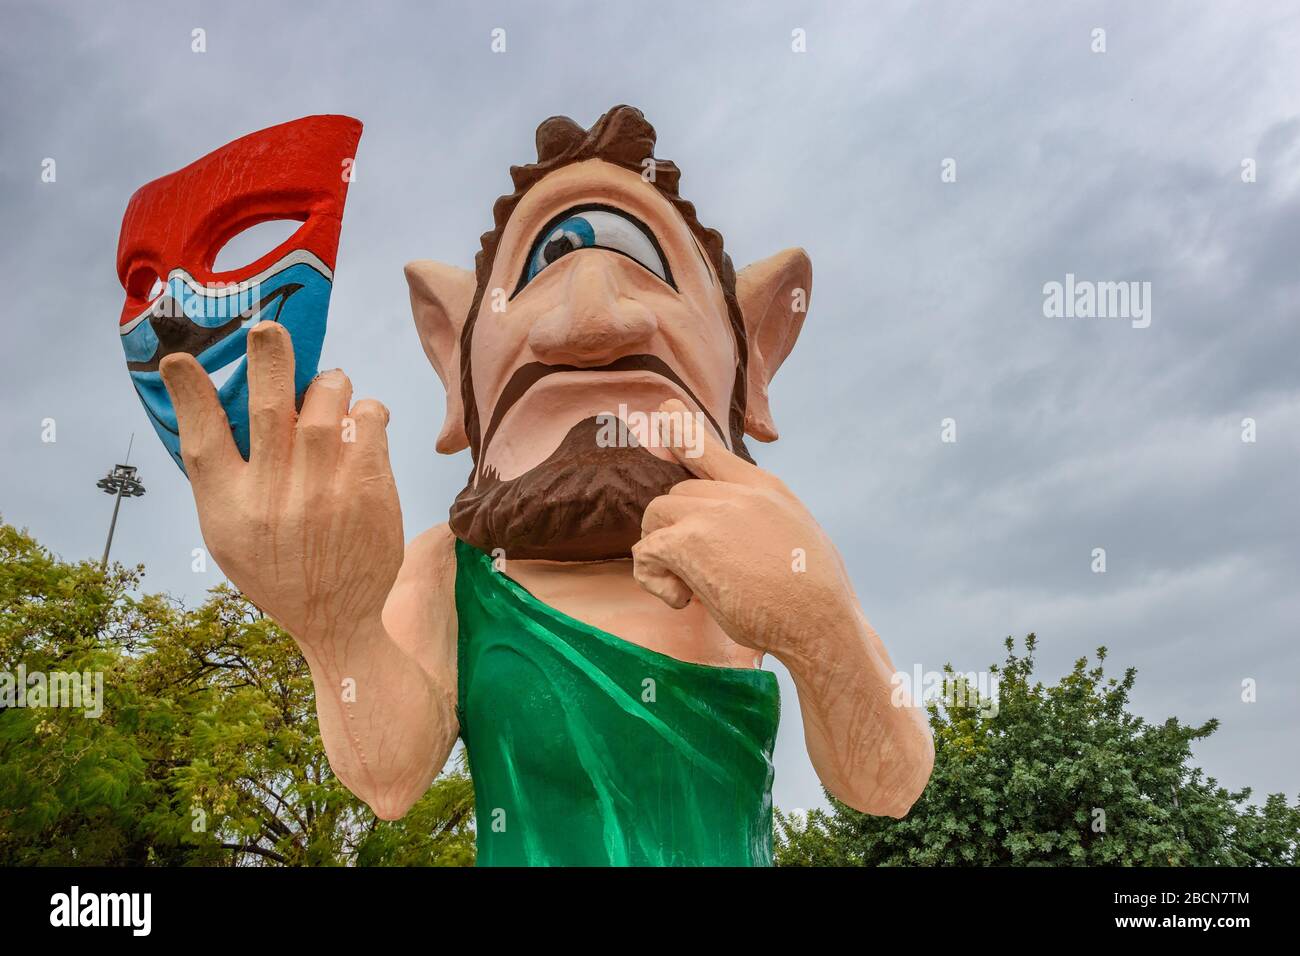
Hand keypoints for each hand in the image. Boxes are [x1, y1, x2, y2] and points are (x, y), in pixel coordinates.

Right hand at [160, 322, 403, 644]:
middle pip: (268, 407)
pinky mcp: (370, 487)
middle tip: (270, 329)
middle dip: (268, 358)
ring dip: (328, 383)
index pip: (201, 438)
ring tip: (328, 388)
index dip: (188, 394)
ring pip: (327, 403)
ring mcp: (326, 488)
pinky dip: (365, 409)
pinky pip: (369, 420)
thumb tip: (208, 408)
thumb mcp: (229, 534)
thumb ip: (221, 478)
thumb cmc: (277, 568)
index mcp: (230, 504)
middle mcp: (276, 492)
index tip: (179, 359)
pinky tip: (360, 418)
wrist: (338, 617)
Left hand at [632, 399, 857, 656]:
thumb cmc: (814, 594)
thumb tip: (724, 531)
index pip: (712, 449)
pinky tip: (683, 601)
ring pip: (656, 516)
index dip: (683, 430)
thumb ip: (758, 517)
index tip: (664, 409)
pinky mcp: (688, 542)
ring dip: (663, 552)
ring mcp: (711, 513)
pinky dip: (654, 579)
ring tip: (692, 586)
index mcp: (764, 487)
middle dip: (677, 531)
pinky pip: (646, 552)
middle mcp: (737, 491)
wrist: (820, 621)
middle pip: (677, 493)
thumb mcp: (795, 534)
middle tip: (702, 574)